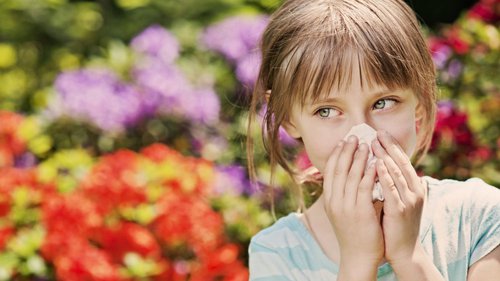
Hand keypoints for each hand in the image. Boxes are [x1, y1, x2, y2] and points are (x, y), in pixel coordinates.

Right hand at [322, 135, 383, 274]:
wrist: (358, 257)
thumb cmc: (354, 233)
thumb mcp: (343, 211)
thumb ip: (346, 193)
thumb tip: (353, 173)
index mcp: (329, 200)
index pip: (330, 171)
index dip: (337, 154)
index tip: (343, 141)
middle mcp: (334, 201)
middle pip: (339, 169)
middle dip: (346, 151)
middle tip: (354, 136)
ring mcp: (346, 206)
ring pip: (350, 175)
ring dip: (358, 158)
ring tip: (365, 144)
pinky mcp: (360, 212)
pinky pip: (364, 188)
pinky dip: (368, 173)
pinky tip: (375, 163)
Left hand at [372, 130, 425, 264]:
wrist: (403, 251)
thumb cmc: (396, 224)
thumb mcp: (397, 200)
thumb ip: (393, 184)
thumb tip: (382, 166)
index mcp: (413, 187)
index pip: (402, 161)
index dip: (392, 146)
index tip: (380, 132)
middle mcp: (414, 191)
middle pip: (401, 163)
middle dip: (388, 146)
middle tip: (375, 132)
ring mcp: (408, 200)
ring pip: (396, 173)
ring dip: (384, 157)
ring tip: (373, 144)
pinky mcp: (400, 210)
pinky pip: (391, 189)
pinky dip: (384, 176)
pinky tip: (375, 165)